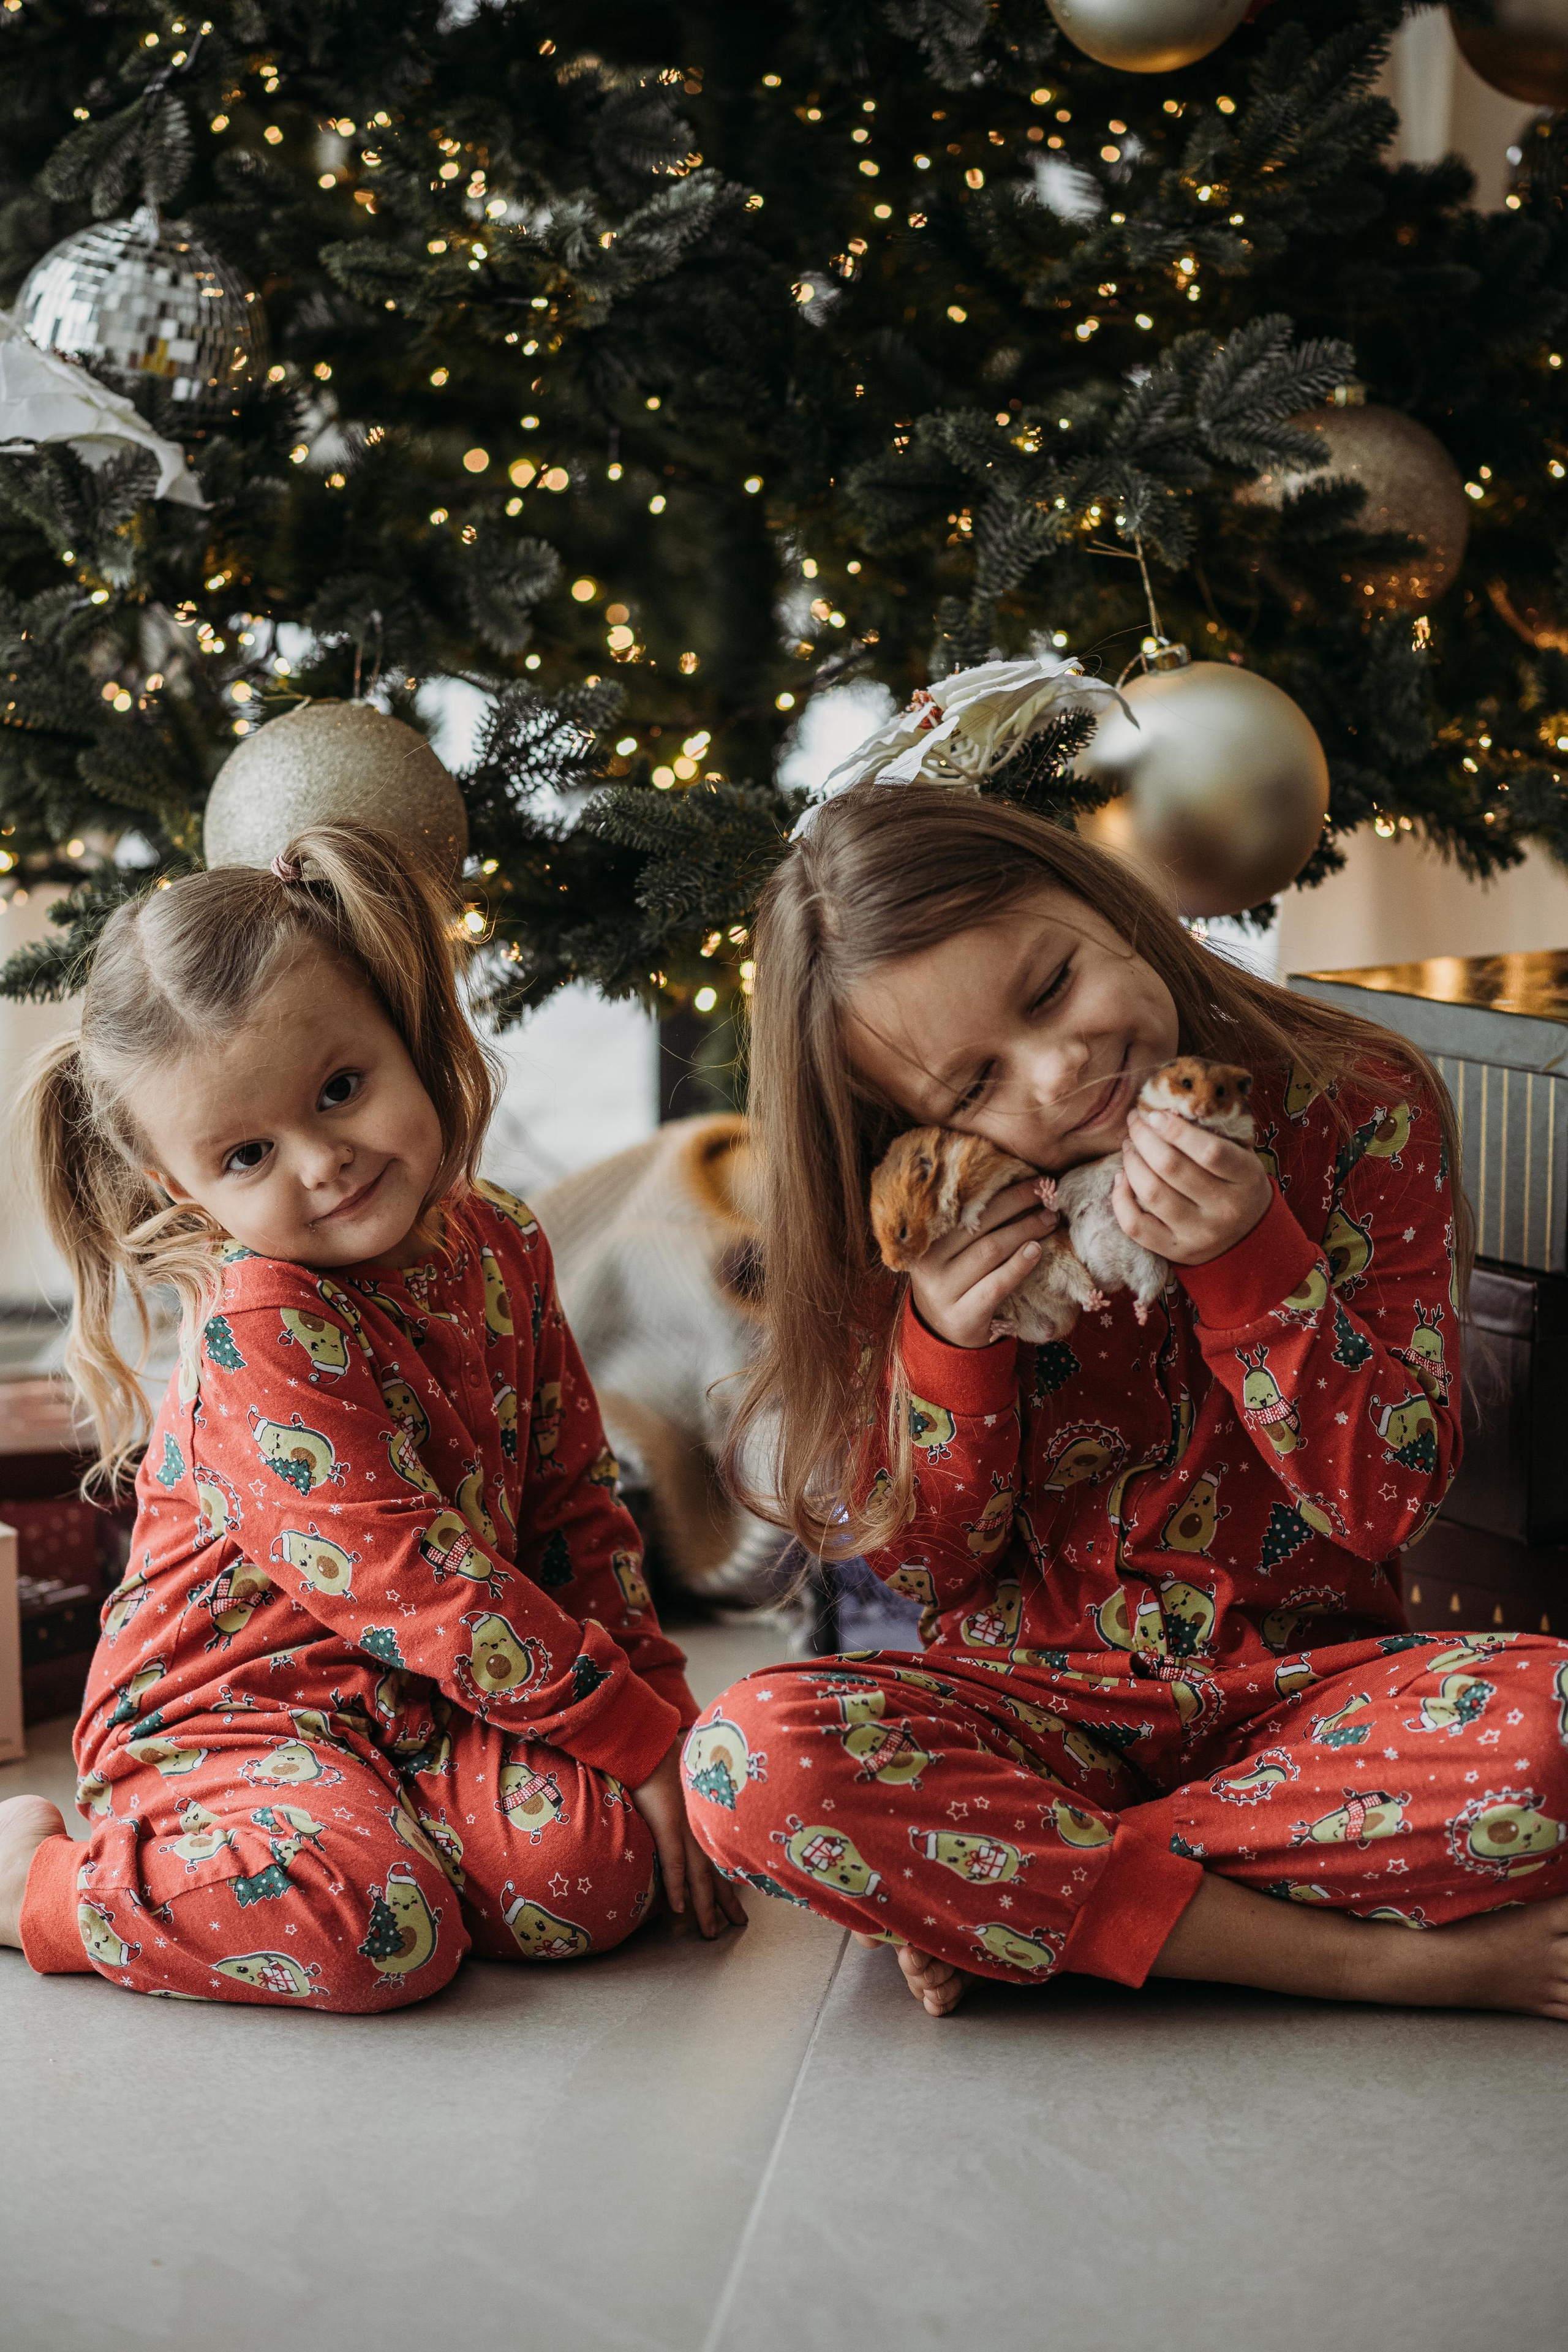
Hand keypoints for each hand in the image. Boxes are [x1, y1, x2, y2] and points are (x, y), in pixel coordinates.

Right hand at [631, 1741, 747, 1938]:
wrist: (654, 1743)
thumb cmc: (672, 1756)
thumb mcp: (698, 1780)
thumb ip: (701, 1798)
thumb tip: (703, 1808)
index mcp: (709, 1820)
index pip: (727, 1856)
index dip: (736, 1878)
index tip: (746, 1896)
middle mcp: (703, 1828)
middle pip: (720, 1873)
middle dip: (729, 1903)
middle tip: (740, 1926)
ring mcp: (687, 1830)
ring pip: (700, 1878)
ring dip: (707, 1908)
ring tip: (711, 1933)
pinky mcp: (668, 1827)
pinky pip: (674, 1865)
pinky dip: (677, 1888)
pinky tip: (680, 1909)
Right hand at [906, 1176, 1058, 1349]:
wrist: (943, 1334)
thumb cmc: (956, 1282)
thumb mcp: (951, 1253)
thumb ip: (969, 1226)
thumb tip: (1017, 1187)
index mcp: (924, 1240)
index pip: (965, 1207)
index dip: (1001, 1190)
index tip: (1031, 1177)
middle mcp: (928, 1264)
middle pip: (979, 1225)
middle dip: (1018, 1204)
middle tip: (1047, 1195)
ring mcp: (943, 1292)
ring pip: (990, 1250)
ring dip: (1025, 1230)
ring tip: (1049, 1220)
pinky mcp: (962, 1316)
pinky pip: (996, 1285)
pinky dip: (1019, 1266)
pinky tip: (1036, 1250)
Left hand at [1114, 1109, 1271, 1266]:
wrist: (1250, 1239)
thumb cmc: (1237, 1185)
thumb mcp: (1241, 1156)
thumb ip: (1212, 1134)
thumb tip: (1164, 1112)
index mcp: (1246, 1179)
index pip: (1209, 1151)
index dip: (1176, 1130)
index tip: (1154, 1115)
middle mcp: (1224, 1210)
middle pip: (1172, 1167)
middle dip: (1144, 1138)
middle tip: (1135, 1123)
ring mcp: (1199, 1234)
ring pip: (1151, 1193)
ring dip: (1131, 1163)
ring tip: (1129, 1147)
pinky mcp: (1176, 1251)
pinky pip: (1136, 1225)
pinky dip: (1120, 1199)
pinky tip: (1121, 1178)